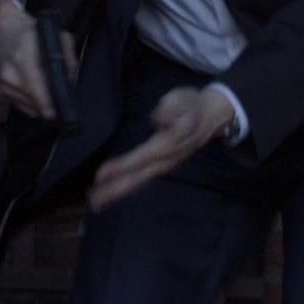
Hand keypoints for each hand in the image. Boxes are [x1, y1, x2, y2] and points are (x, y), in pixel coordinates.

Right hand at [0, 0, 72, 123]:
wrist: (3, 29)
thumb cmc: (31, 32)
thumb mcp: (56, 35)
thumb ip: (67, 57)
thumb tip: (71, 80)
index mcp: (22, 55)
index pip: (34, 83)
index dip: (44, 99)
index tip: (55, 111)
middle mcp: (9, 71)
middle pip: (30, 98)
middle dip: (47, 104)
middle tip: (60, 104)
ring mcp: (3, 82)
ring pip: (26, 105)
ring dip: (40, 106)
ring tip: (50, 98)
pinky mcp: (1, 89)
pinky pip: (19, 105)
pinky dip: (31, 105)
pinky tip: (38, 97)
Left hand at [88, 85, 234, 209]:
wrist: (210, 117)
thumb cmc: (191, 106)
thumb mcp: (183, 100)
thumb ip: (171, 109)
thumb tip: (157, 117)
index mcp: (167, 145)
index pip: (141, 158)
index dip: (121, 167)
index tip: (100, 175)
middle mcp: (164, 160)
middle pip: (137, 177)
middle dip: (115, 189)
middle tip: (93, 201)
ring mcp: (163, 166)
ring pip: (138, 181)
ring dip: (117, 192)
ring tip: (96, 202)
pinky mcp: (160, 166)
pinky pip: (140, 179)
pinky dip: (125, 187)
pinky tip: (112, 193)